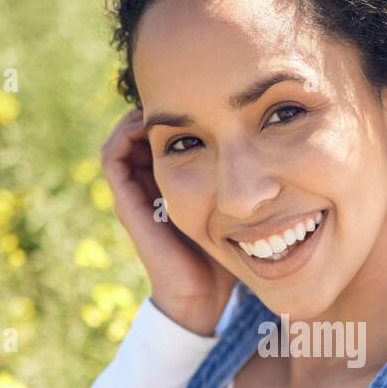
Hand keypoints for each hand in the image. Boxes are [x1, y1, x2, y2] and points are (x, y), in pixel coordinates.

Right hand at [100, 107, 236, 335]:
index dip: (176, 112)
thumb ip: (245, 182)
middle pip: (140, 131)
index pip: (163, 135)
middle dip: (158, 108)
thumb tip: (274, 156)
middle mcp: (148, 184)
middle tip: (183, 92)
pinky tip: (149, 124)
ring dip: (138, 116)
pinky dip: (124, 135)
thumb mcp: (238, 208)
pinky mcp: (126, 203)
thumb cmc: (225, 255)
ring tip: (163, 103)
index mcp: (172, 183)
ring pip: (122, 138)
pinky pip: (112, 157)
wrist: (203, 295)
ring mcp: (134, 193)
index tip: (201, 97)